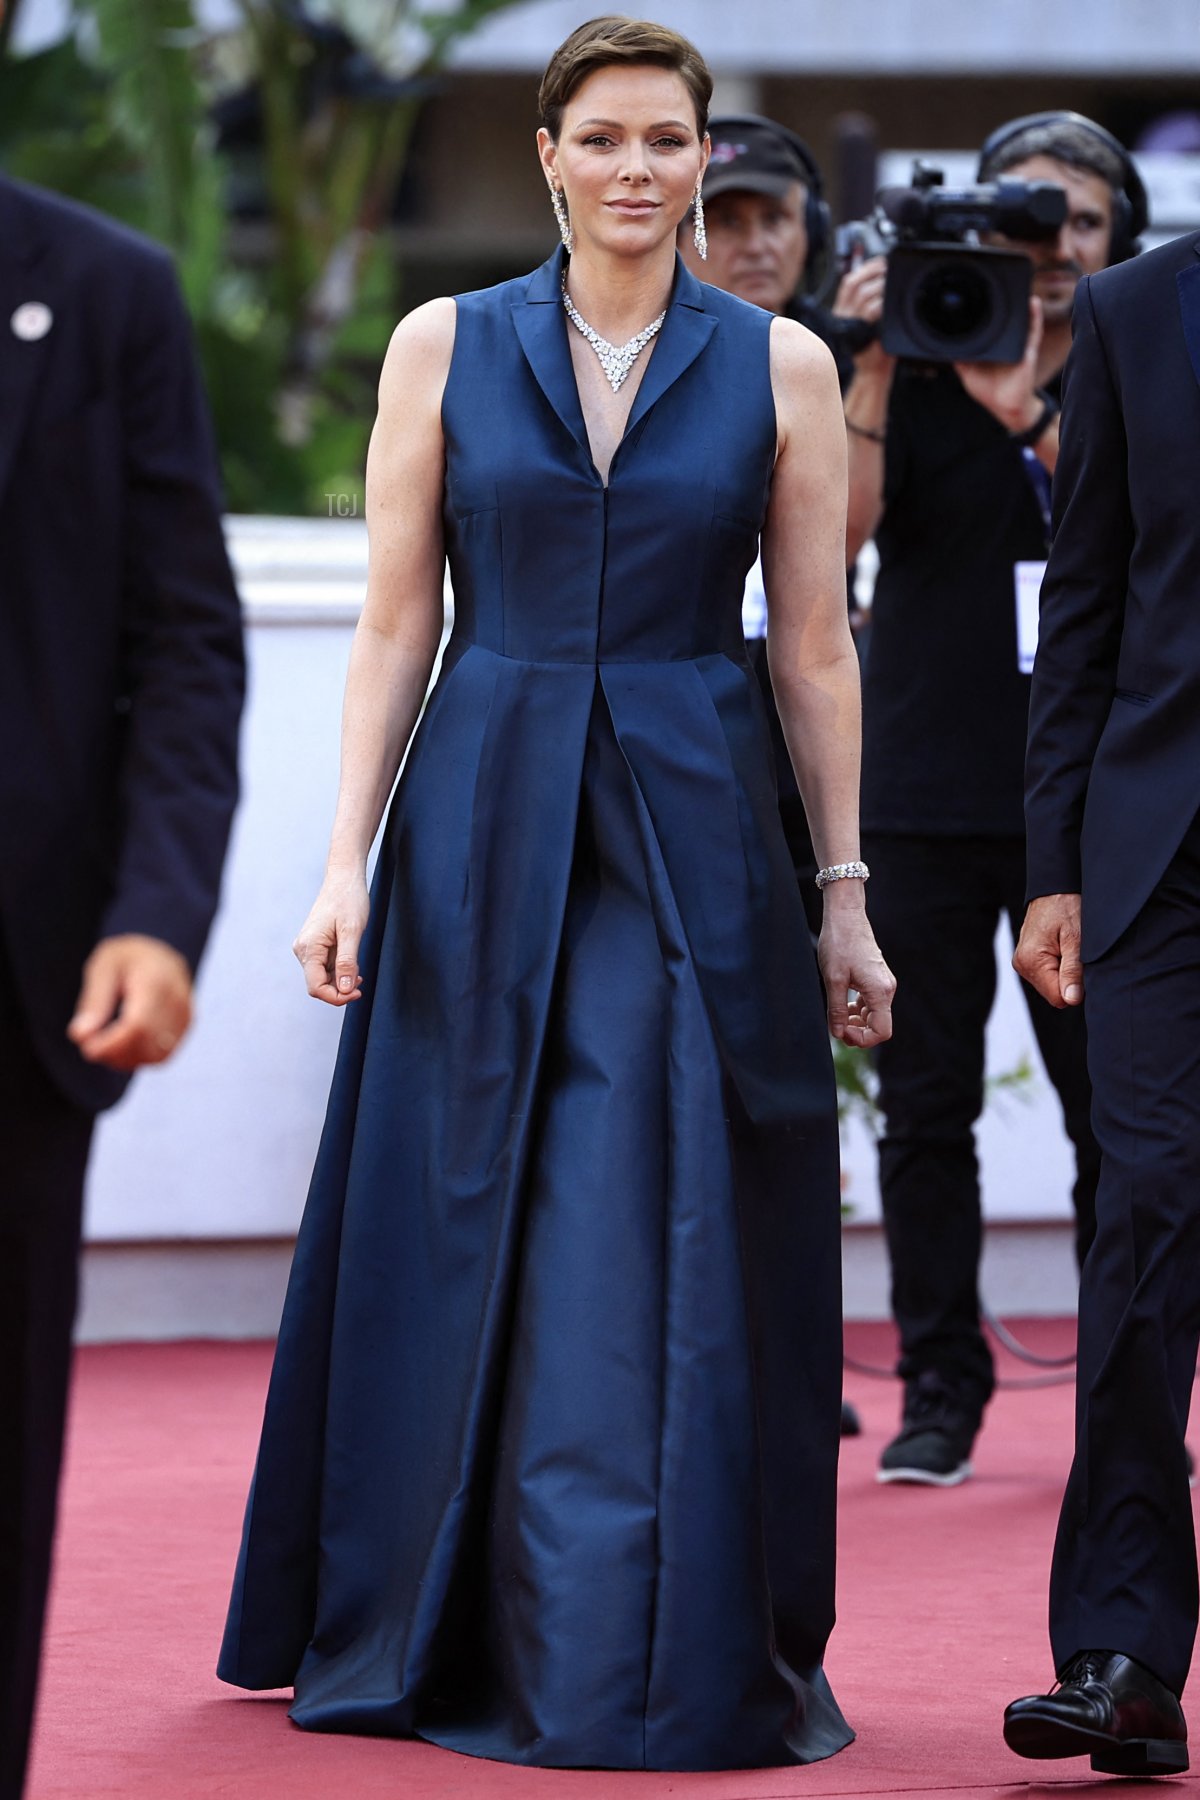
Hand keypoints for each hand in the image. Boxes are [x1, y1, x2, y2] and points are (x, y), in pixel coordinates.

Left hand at [67, 935, 193, 1069]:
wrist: (159, 953)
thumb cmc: (126, 958)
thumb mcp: (102, 968)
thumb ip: (93, 1002)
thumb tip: (80, 1036)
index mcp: (155, 979)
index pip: (137, 1025)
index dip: (111, 1043)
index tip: (86, 1048)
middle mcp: (177, 999)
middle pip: (145, 1043)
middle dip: (113, 1053)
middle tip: (88, 1044)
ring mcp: (185, 1015)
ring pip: (155, 1055)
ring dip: (125, 1059)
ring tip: (104, 1044)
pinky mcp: (186, 1028)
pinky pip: (162, 1055)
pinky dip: (138, 1058)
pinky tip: (121, 1046)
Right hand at [293, 867, 369, 1004]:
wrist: (344, 878)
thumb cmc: (349, 900)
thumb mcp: (352, 931)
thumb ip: (347, 962)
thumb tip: (345, 988)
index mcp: (309, 947)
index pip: (316, 987)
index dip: (337, 996)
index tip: (358, 993)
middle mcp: (303, 950)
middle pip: (318, 985)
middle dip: (340, 989)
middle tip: (362, 982)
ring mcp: (308, 948)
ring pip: (322, 977)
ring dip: (341, 980)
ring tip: (359, 969)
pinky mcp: (315, 945)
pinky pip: (325, 967)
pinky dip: (339, 971)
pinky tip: (353, 964)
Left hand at [818, 893, 895, 1047]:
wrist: (846, 916)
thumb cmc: (839, 943)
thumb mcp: (833, 980)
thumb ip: (837, 1010)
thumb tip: (838, 1033)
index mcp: (880, 991)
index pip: (882, 1031)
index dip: (862, 1039)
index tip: (842, 1032)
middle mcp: (887, 989)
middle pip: (879, 1026)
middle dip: (858, 1032)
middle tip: (836, 1027)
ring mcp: (883, 983)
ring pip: (874, 1015)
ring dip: (857, 1021)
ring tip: (837, 1016)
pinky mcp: (876, 978)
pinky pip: (871, 1003)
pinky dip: (858, 1010)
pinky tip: (843, 1004)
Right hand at [832, 255, 893, 376]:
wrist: (873, 372)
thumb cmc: (875, 347)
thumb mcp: (870, 322)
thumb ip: (872, 302)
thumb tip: (884, 280)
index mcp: (842, 310)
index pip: (849, 282)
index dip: (865, 268)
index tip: (881, 262)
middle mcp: (843, 315)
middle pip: (854, 283)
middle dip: (874, 272)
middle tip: (889, 270)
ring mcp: (850, 324)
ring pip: (863, 294)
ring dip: (881, 286)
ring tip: (892, 286)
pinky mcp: (860, 331)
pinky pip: (871, 310)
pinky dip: (882, 303)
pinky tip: (890, 303)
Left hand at [955, 296, 1043, 431]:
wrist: (1006, 407)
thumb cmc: (988, 392)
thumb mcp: (968, 374)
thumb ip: (960, 360)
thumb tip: (946, 347)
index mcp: (992, 348)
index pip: (988, 326)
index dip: (983, 313)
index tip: (976, 298)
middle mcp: (1005, 343)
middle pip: (1005, 320)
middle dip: (1003, 304)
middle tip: (997, 285)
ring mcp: (1018, 345)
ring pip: (1020, 321)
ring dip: (1020, 305)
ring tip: (1017, 287)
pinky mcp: (1027, 351)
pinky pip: (1033, 331)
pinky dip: (1034, 317)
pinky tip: (1033, 302)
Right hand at [1013, 893, 1083, 1007]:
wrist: (1054, 888)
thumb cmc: (1066, 907)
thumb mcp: (1077, 939)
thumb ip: (1073, 971)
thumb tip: (1071, 1000)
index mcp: (1031, 961)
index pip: (1058, 997)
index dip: (1075, 987)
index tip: (1081, 964)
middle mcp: (1022, 964)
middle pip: (1054, 992)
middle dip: (1069, 978)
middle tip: (1075, 952)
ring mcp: (1023, 962)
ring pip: (1051, 984)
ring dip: (1064, 971)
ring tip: (1068, 947)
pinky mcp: (1027, 958)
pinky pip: (1047, 974)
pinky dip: (1058, 965)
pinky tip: (1061, 947)